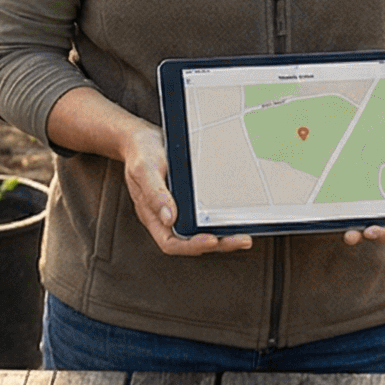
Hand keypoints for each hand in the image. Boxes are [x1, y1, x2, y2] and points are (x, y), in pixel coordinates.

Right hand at [119, 122, 252, 256]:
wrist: (141, 137)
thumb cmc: (140, 153)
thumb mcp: (144, 169)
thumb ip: (154, 193)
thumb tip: (169, 217)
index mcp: (152, 216)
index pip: (171, 242)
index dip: (191, 246)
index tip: (211, 240)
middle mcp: (166, 217)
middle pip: (192, 242)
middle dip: (218, 244)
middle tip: (241, 240)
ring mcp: (178, 209)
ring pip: (201, 232)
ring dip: (223, 236)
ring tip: (243, 236)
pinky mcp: (188, 200)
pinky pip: (205, 216)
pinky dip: (220, 220)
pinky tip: (235, 219)